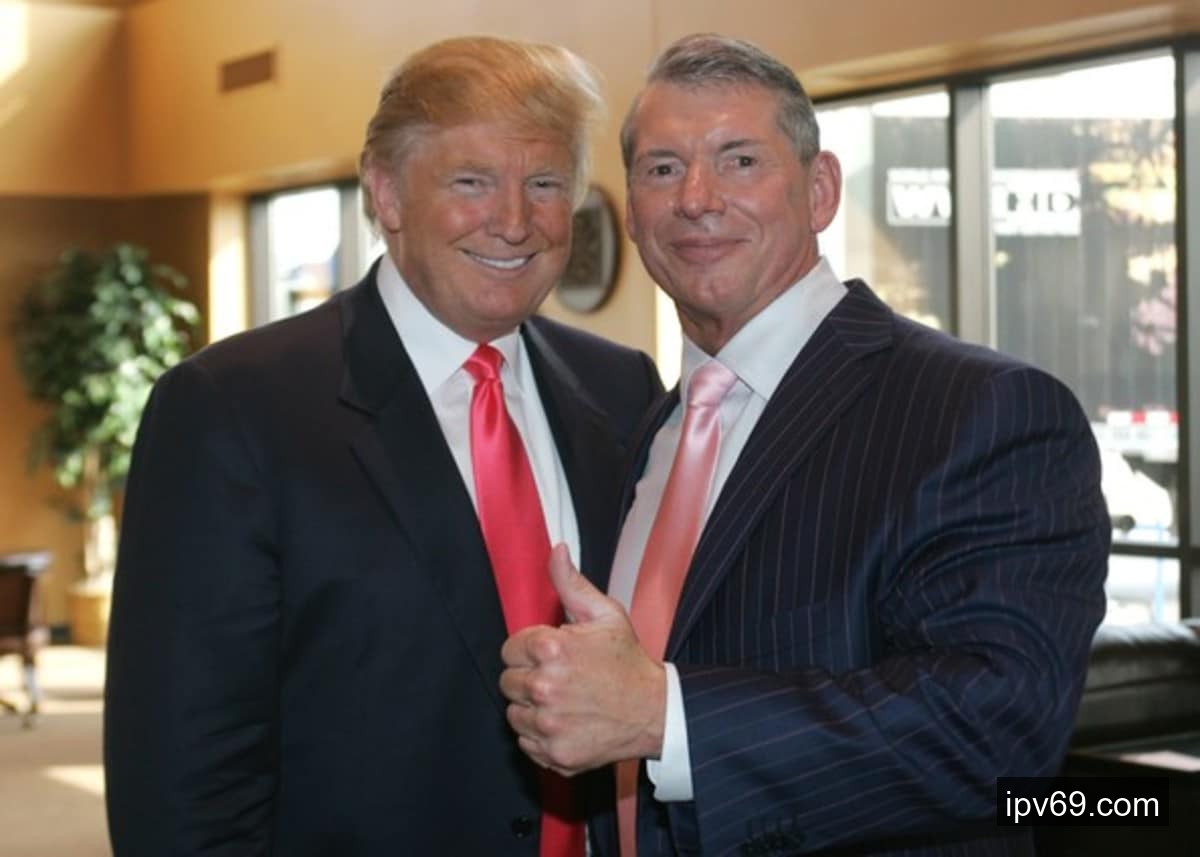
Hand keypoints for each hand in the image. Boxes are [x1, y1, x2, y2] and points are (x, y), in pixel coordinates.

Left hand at [499, 544, 665, 776]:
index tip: (553, 656)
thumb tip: (556, 550)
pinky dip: (540, 734)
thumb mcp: (605, 614)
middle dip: (528, 677)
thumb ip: (571, 582)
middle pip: (507, 681)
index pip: (509, 649)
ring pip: (514, 712)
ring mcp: (548, 724)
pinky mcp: (553, 753)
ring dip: (532, 707)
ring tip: (563, 700)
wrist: (654, 711)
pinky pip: (525, 742)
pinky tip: (565, 721)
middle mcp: (544, 686)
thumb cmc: (627, 661)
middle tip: (559, 678)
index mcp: (551, 648)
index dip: (530, 651)